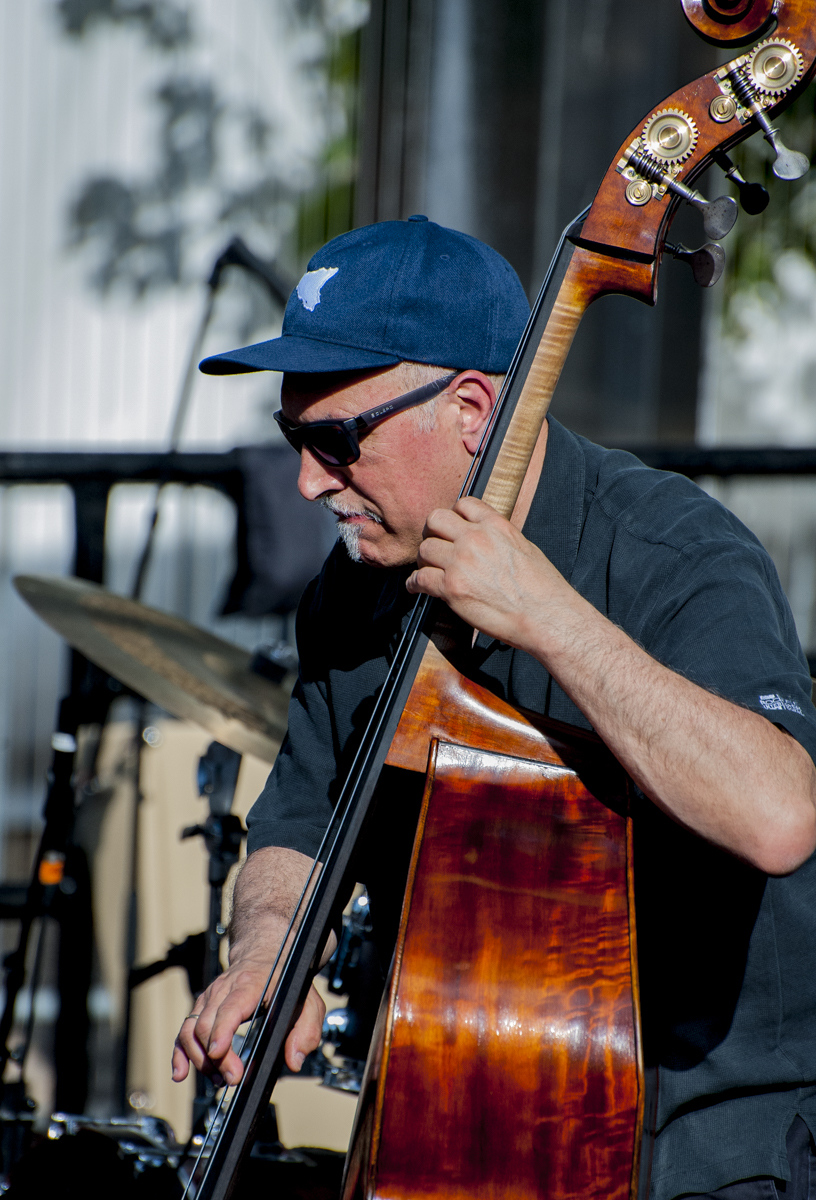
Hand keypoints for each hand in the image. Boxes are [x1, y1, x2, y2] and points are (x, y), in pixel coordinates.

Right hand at [172, 962, 325, 1086]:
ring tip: (218, 1079)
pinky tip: (180, 1072)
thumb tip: (293, 1060)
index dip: (220, 1031)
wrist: (266, 954)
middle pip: (206, 1025)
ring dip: (199, 1060)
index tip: (218, 1053)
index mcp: (249, 984)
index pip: (229, 1008)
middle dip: (216, 1058)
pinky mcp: (202, 1007)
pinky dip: (180, 1053)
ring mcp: (209, 998)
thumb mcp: (308, 1001)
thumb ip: (306, 1031)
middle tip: (233, 1078)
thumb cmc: (286, 979)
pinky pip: (184, 1031)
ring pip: (190, 1030)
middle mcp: (223, 989)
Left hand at [406, 496, 568, 650]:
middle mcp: (475, 539)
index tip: (451, 528)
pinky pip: (419, 579)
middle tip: (435, 547)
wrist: (547, 616)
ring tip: (427, 570)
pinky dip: (414, 584)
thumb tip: (486, 540)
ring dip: (424, 561)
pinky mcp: (452, 588)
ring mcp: (461, 562)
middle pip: (435, 520)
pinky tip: (416, 588)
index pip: (463, 504)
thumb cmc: (542, 588)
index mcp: (496, 525)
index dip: (454, 516)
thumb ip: (500, 538)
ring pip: (424, 549)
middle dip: (432, 533)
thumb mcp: (524, 547)